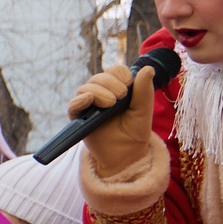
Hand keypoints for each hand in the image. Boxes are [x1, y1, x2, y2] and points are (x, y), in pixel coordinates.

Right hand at [69, 62, 158, 182]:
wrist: (125, 155)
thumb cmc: (135, 132)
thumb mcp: (143, 111)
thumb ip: (144, 91)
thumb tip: (148, 68)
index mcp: (117, 88)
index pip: (114, 70)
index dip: (120, 73)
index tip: (128, 84)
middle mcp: (101, 93)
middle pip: (99, 77)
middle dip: (110, 83)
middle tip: (120, 97)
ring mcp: (88, 105)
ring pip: (86, 88)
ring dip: (98, 91)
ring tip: (110, 105)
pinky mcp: (79, 118)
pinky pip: (74, 104)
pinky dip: (80, 100)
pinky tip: (88, 100)